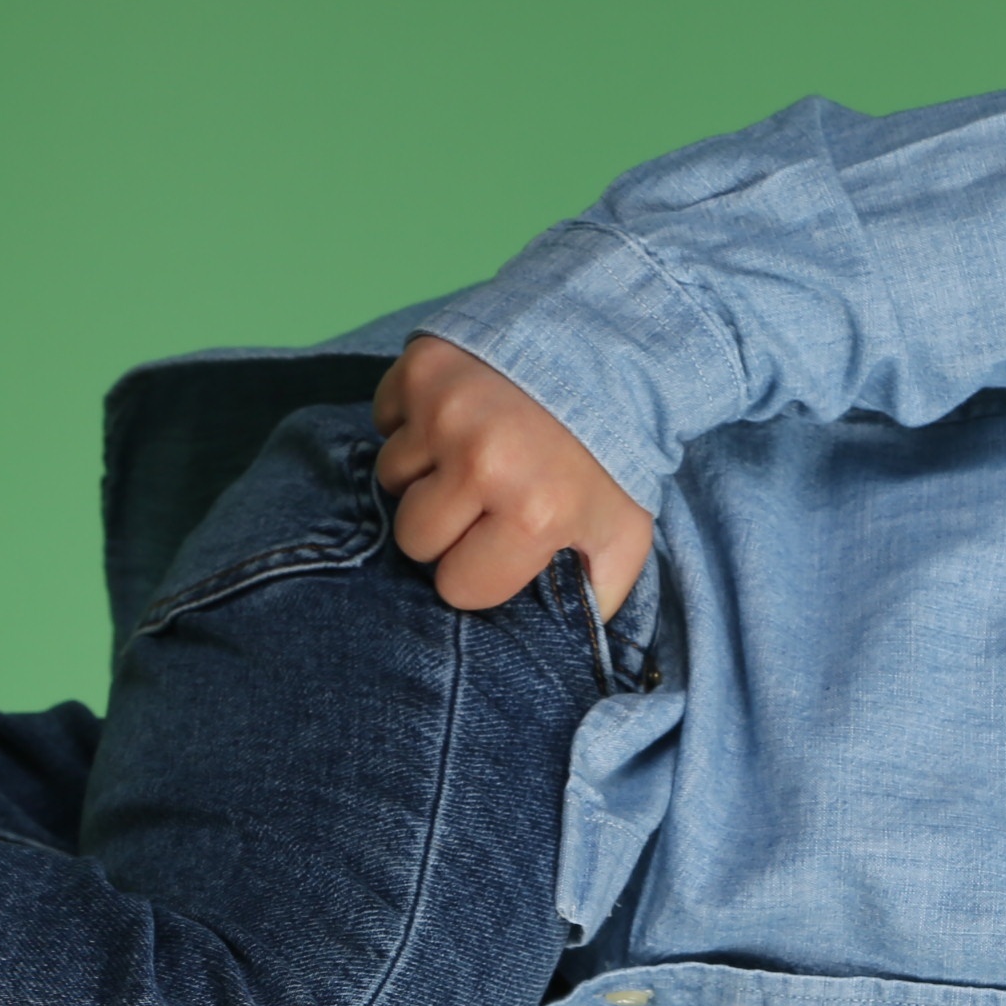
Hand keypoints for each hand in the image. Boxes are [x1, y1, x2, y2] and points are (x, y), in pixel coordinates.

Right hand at [373, 335, 654, 619]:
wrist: (613, 355)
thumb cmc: (612, 459)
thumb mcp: (623, 538)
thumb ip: (591, 601)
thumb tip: (553, 650)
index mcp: (534, 513)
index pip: (456, 585)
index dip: (476, 571)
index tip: (499, 547)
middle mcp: (484, 462)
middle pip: (413, 537)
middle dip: (445, 527)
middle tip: (485, 500)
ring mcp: (447, 410)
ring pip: (391, 477)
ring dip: (425, 472)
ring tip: (477, 453)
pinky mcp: (421, 368)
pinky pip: (383, 418)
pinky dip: (410, 421)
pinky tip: (460, 416)